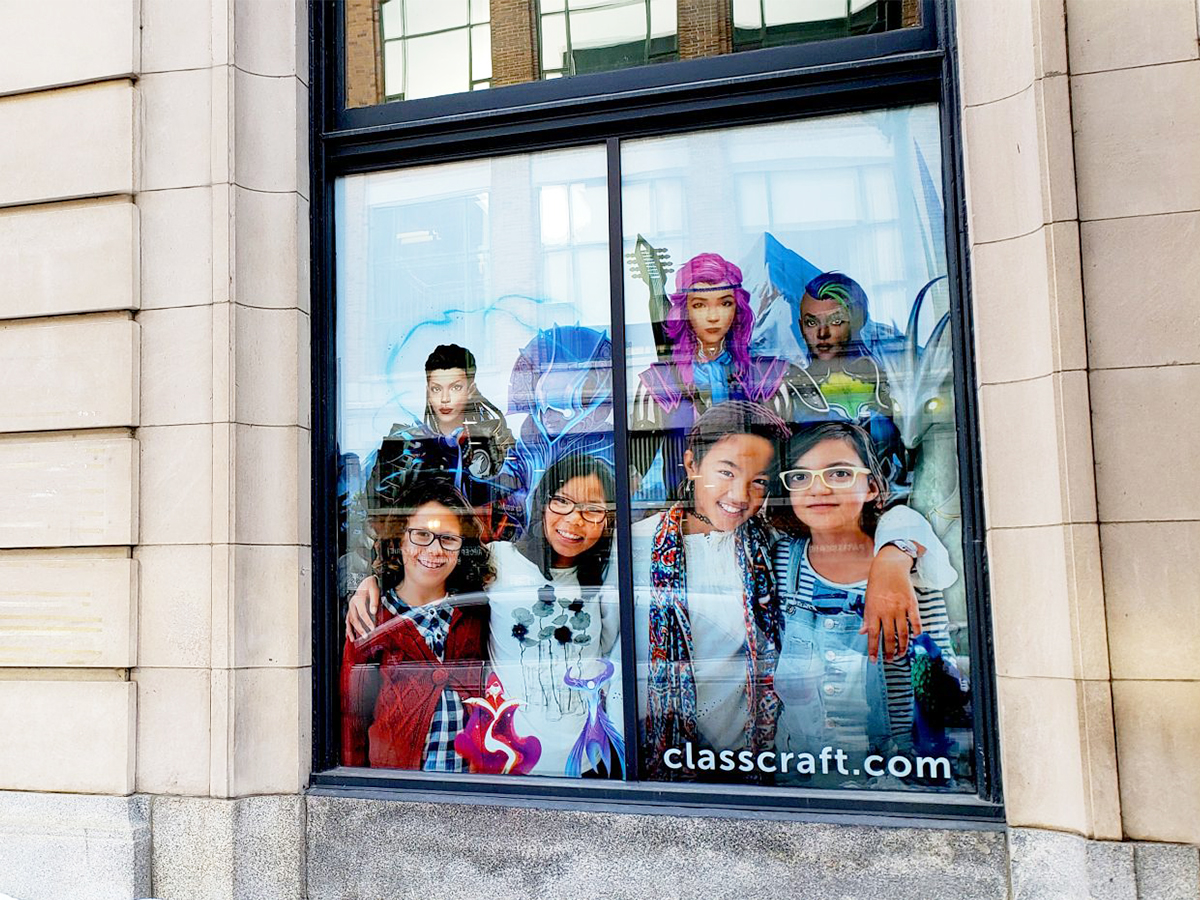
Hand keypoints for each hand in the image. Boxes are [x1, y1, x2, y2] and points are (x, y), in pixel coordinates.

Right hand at [346, 576, 380, 639]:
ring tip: (353, 639)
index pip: (363, 613)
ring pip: (349, 620)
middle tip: (365, 636)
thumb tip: (373, 612)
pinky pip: (348, 620)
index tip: (372, 628)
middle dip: (360, 628)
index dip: (368, 621)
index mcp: (358, 599)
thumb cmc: (371, 586)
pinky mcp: (351, 609)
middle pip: (355, 618)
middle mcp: (352, 603)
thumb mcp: (375, 591)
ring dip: (351, 630)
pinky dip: (349, 627)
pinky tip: (350, 634)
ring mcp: (350, 607)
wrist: (366, 582)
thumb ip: (374, 601)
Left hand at [860, 545, 921, 661]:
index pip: (873, 635)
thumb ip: (867, 618)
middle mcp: (887, 611)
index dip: (873, 649)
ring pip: (903, 633)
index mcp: (874, 611)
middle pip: (889, 637)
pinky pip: (916, 622)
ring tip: (901, 654)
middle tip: (890, 660)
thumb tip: (863, 632)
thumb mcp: (868, 600)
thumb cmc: (877, 584)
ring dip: (903, 646)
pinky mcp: (911, 604)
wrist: (889, 567)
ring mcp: (900, 608)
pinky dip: (917, 632)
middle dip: (889, 652)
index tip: (874, 660)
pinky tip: (915, 638)